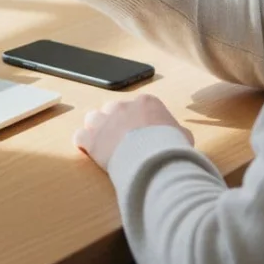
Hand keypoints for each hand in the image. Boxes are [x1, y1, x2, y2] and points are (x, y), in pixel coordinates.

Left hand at [73, 94, 193, 170]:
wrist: (153, 161)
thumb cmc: (171, 148)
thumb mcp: (183, 136)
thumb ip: (176, 131)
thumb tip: (178, 135)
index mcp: (146, 103)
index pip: (137, 106)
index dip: (137, 121)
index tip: (140, 133)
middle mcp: (122, 106)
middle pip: (113, 110)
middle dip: (116, 123)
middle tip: (123, 142)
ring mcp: (104, 120)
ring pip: (93, 118)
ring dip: (97, 130)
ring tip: (105, 145)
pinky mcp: (90, 138)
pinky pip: (80, 136)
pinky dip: (84, 144)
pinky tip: (91, 153)